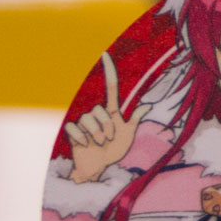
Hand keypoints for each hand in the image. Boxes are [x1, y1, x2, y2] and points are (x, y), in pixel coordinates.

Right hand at [65, 53, 147, 182]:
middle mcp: (96, 113)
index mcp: (110, 111)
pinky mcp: (72, 131)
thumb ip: (134, 120)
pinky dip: (80, 138)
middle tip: (108, 140)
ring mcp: (83, 122)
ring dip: (96, 135)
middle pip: (100, 110)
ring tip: (98, 144)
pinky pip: (74, 127)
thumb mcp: (128, 135)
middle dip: (106, 128)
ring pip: (88, 120)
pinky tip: (84, 145)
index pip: (111, 87)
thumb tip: (147, 105)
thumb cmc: (114, 150)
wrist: (98, 166)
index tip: (106, 53)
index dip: (109, 70)